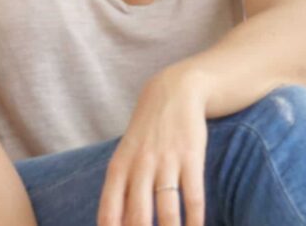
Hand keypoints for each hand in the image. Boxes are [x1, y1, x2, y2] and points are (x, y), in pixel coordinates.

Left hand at [98, 65, 211, 225]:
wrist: (173, 92)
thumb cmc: (146, 133)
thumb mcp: (125, 156)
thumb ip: (120, 190)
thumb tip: (113, 225)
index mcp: (118, 168)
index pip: (110, 213)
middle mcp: (140, 166)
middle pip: (138, 218)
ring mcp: (166, 162)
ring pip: (167, 211)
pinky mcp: (191, 157)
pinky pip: (193, 196)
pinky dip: (195, 219)